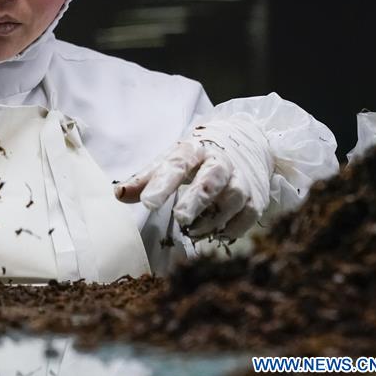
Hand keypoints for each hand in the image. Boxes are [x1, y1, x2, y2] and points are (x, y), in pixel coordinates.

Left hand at [114, 118, 273, 238]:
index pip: (177, 163)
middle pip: (211, 179)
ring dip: (210, 219)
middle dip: (196, 200)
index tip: (147, 203)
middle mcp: (221, 161)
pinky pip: (246, 216)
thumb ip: (145, 178)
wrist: (245, 141)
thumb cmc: (197, 157)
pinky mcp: (257, 197)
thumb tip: (118, 195)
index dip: (162, 183)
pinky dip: (231, 228)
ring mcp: (241, 179)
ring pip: (231, 200)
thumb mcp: (170, 160)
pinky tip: (216, 233)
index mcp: (194, 149)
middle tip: (179, 218)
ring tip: (192, 229)